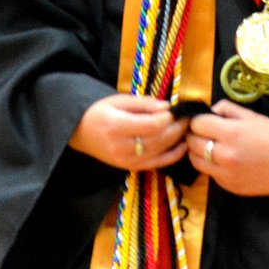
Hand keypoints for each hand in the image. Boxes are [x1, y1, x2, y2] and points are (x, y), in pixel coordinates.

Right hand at [69, 94, 188, 170]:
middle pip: (158, 139)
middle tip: (188, 115)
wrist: (80, 132)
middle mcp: (122, 147)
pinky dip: (173, 155)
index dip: (168, 117)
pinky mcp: (131, 168)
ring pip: (160, 151)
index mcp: (116, 126)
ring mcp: (126, 161)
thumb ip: (144, 103)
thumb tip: (167, 106)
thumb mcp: (119, 100)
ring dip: (178, 139)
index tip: (176, 108)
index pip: (151, 125)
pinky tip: (183, 145)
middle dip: (177, 127)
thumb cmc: (100, 111)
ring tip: (187, 127)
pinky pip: (157, 164)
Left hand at [187, 100, 268, 195]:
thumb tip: (210, 111)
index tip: (203, 120)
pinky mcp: (230, 187)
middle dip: (195, 135)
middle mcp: (224, 155)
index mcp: (230, 133)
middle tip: (204, 132)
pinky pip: (210, 175)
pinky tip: (224, 161)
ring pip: (196, 161)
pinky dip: (212, 167)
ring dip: (199, 152)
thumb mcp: (251, 115)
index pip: (196, 124)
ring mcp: (225, 174)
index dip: (198, 120)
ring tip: (210, 147)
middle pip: (192, 143)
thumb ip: (226, 110)